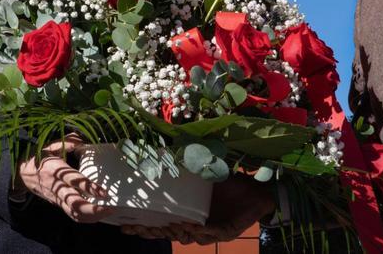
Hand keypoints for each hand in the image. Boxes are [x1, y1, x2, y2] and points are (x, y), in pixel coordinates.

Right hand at [17, 134, 113, 222]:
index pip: (74, 181)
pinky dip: (85, 218)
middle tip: (109, 209)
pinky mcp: (58, 204)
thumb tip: (81, 138)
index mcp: (56, 170)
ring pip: (74, 213)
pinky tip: (97, 216)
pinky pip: (72, 214)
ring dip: (91, 217)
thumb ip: (67, 142)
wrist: (22, 173)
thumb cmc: (38, 158)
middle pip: (75, 204)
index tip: (103, 192)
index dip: (89, 188)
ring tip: (107, 213)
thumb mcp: (50, 146)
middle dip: (93, 210)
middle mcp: (57, 187)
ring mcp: (57, 198)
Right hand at [121, 173, 273, 243]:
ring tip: (164, 225)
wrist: (257, 190)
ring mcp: (210, 231)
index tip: (124, 225)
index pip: (162, 223)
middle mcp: (196, 225)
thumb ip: (186, 164)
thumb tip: (165, 146)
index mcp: (188, 214)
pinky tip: (189, 225)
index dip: (144, 226)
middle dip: (151, 232)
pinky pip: (209, 232)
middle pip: (169, 234)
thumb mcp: (203, 172)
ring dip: (175, 231)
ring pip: (187, 237)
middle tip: (133, 228)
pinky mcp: (226, 231)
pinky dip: (199, 230)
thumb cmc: (229, 183)